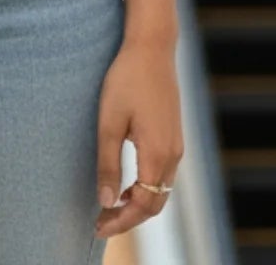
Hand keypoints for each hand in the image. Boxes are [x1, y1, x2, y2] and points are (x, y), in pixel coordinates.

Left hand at [94, 38, 182, 239]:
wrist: (152, 47)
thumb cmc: (127, 79)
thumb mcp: (109, 122)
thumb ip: (108, 164)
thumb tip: (106, 201)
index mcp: (157, 153)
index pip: (143, 205)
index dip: (121, 221)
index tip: (98, 227)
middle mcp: (173, 154)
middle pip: (155, 203)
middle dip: (129, 218)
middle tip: (101, 222)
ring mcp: (177, 144)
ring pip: (161, 189)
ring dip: (138, 203)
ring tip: (110, 206)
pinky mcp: (174, 135)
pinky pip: (163, 174)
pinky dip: (147, 187)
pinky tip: (127, 183)